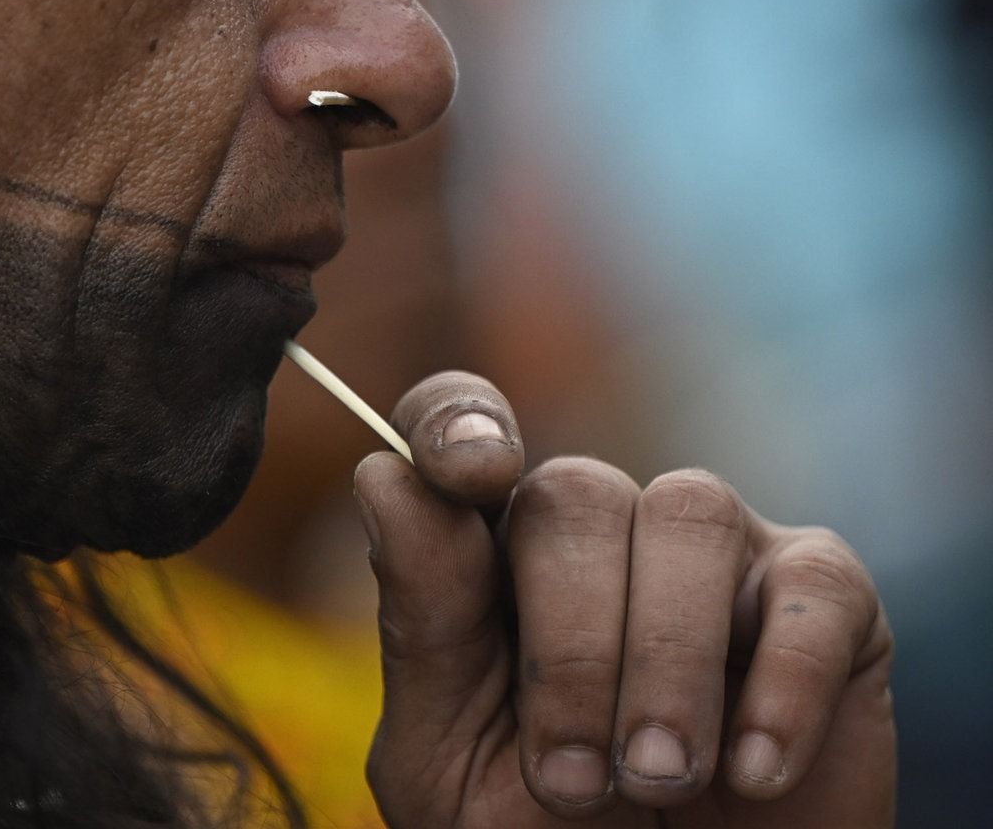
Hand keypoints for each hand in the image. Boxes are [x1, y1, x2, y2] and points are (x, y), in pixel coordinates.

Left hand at [354, 372, 895, 826]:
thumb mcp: (450, 755)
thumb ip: (423, 621)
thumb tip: (383, 477)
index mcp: (494, 544)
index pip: (459, 423)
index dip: (457, 420)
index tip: (468, 472)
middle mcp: (600, 521)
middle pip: (574, 490)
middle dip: (570, 646)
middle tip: (571, 784)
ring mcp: (713, 546)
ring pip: (687, 513)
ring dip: (666, 662)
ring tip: (660, 782)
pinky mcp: (822, 595)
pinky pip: (812, 584)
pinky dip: (781, 683)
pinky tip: (752, 774)